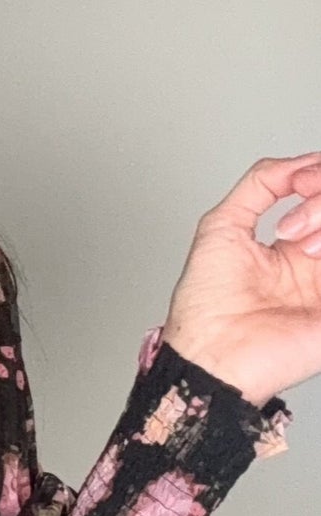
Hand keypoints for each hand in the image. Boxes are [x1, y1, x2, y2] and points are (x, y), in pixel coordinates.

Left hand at [161, 152, 320, 408]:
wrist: (209, 353)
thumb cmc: (206, 306)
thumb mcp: (222, 226)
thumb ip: (260, 184)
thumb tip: (299, 162)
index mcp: (295, 247)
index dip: (316, 176)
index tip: (296, 183)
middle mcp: (318, 263)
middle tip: (291, 224)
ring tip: (299, 245)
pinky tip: (312, 255)